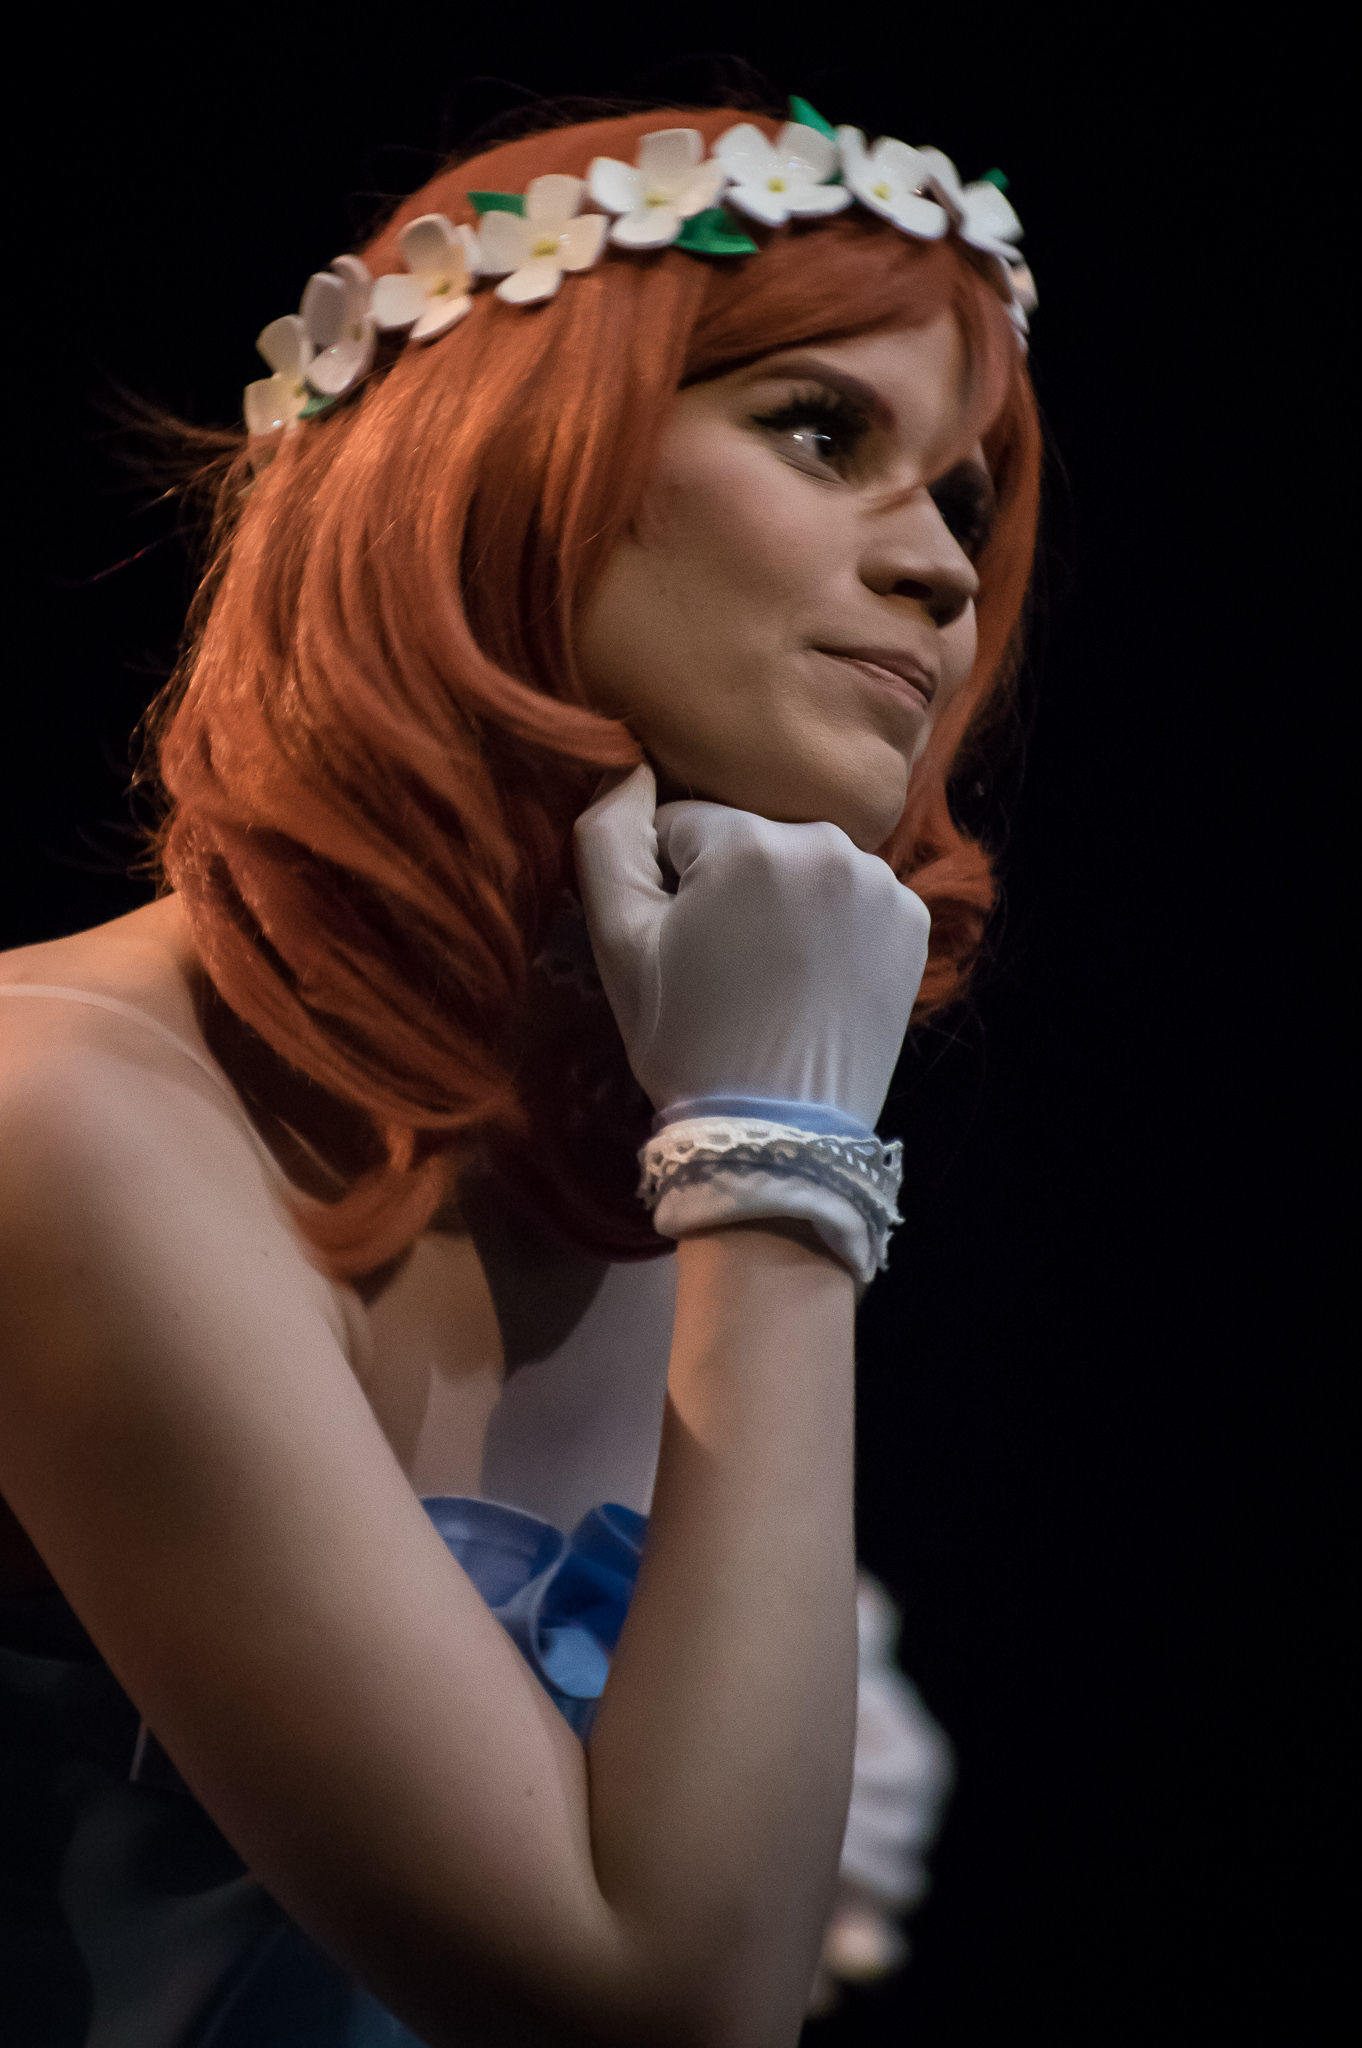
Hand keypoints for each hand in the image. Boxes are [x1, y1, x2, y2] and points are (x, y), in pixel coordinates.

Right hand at [573, 764, 929, 1125]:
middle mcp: (828, 843)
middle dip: (728, 885)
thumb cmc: (686, 1039)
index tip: (676, 947)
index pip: (681, 825)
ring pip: (802, 865)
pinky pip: (851, 895)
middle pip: (748, 840)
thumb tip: (629, 769)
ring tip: (771, 975)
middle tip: (724, 967)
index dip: (665, 884)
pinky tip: (815, 978)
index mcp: (750, 841)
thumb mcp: (618, 943)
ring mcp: (881, 882)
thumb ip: (606, 839)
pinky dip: (831, 923)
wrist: (776, 1132)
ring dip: (782, 900)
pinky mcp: (913, 921)